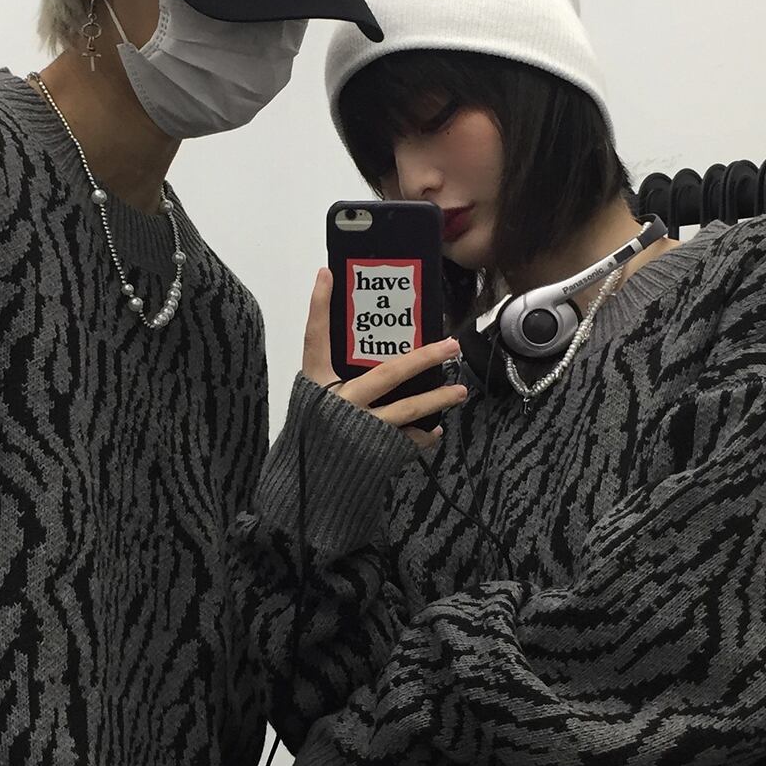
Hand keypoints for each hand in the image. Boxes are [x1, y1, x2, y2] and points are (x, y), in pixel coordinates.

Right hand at [302, 269, 466, 448]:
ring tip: (460, 391)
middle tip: (450, 346)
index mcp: (317, 385)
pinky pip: (407, 440)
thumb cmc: (310, 440)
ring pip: (408, 408)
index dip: (319, 306)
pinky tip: (435, 431)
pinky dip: (424, 435)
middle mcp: (340, 403)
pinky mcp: (375, 452)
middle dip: (423, 358)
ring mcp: (360, 427)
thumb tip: (362, 353)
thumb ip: (333, 378)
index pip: (315, 339)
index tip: (328, 275)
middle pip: (387, 373)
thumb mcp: (312, 403)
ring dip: (437, 398)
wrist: (305, 489)